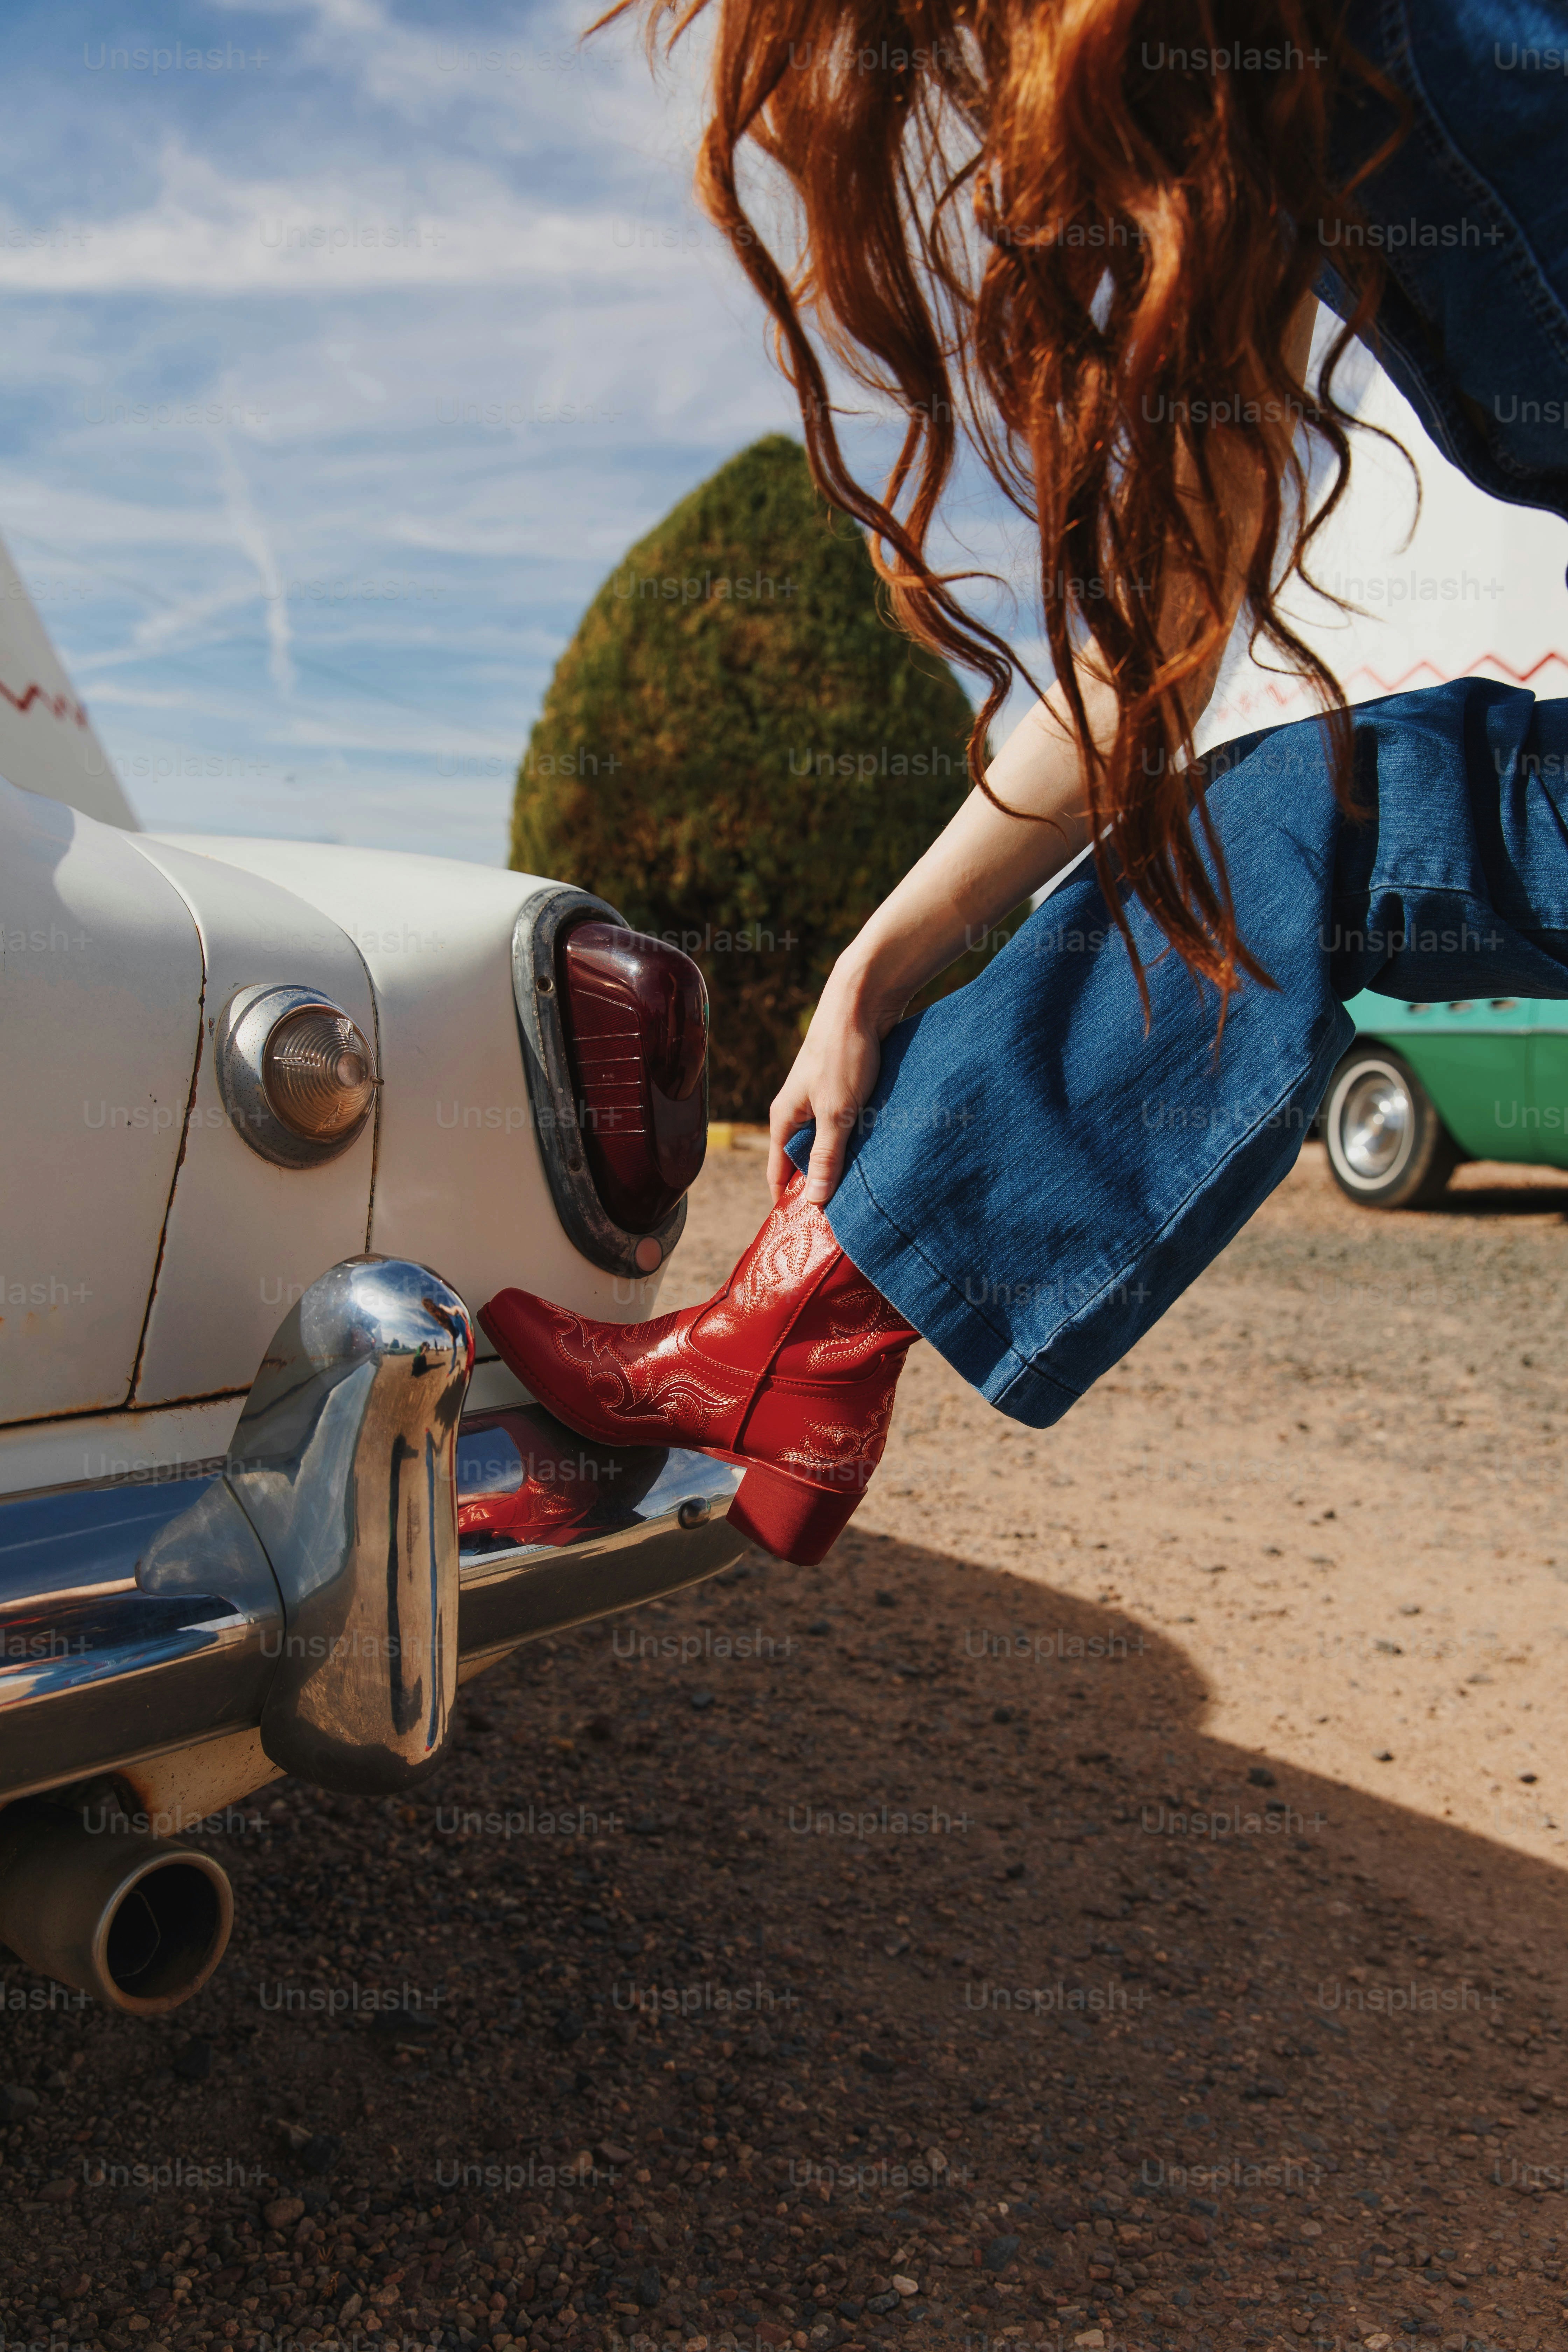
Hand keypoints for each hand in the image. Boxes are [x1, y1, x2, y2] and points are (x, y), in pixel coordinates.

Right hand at [767, 956, 907, 1207]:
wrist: (863, 1000)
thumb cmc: (844, 1054)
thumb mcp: (836, 1113)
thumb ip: (826, 1157)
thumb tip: (813, 1202)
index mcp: (784, 1118)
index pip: (777, 1172)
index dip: (787, 1202)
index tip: (803, 1233)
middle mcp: (797, 1109)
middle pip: (803, 1160)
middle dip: (820, 1186)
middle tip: (843, 1220)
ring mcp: (821, 1098)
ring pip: (828, 1142)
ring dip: (844, 1164)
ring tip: (865, 1192)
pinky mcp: (844, 1088)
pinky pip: (847, 1126)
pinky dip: (859, 1142)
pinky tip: (879, 1155)